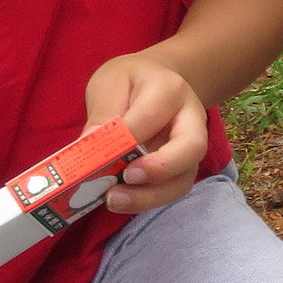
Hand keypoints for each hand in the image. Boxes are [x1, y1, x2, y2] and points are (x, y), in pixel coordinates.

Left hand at [86, 51, 209, 215]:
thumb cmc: (130, 82)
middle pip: (191, 149)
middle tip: (126, 179)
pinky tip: (122, 200)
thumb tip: (91, 142)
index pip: (152, 116)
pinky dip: (147, 200)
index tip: (100, 154)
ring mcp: (190, 148)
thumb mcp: (110, 84)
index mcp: (171, 89)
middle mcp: (191, 120)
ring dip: (150, 196)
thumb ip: (103, 111)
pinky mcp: (183, 169)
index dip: (128, 138)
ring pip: (183, 178)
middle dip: (159, 169)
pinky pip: (172, 190)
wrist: (156, 83)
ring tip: (114, 200)